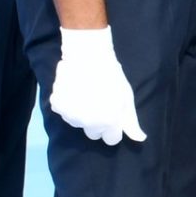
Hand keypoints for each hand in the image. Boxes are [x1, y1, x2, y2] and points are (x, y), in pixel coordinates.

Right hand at [48, 26, 146, 144]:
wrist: (87, 56)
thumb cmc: (112, 76)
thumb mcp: (126, 98)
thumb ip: (130, 121)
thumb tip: (139, 139)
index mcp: (107, 121)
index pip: (111, 140)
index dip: (114, 128)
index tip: (113, 117)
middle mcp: (87, 122)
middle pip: (93, 133)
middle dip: (98, 123)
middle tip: (99, 105)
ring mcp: (70, 115)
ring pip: (78, 124)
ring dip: (82, 115)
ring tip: (86, 96)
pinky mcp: (57, 106)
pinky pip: (64, 113)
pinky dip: (68, 106)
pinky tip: (74, 92)